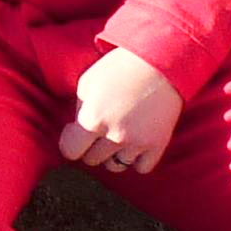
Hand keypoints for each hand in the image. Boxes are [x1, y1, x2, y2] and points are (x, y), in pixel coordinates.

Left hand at [60, 45, 182, 175]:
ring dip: (114, 154)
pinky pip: (141, 168)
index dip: (72, 142)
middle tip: (102, 128)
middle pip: (92, 160)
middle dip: (92, 146)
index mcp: (92, 118)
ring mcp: (137, 142)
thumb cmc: (120, 68)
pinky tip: (136, 142)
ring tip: (119, 133)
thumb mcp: (88, 83)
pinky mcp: (158, 145)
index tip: (77, 132)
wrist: (160, 62)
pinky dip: (137, 159)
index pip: (70, 151)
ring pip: (115, 166)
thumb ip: (79, 111)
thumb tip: (75, 132)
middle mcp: (114, 135)